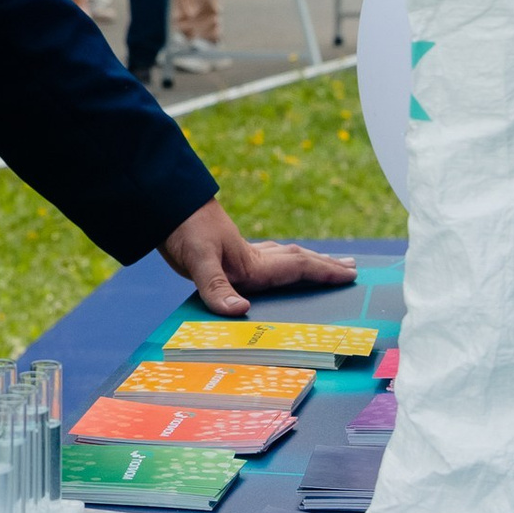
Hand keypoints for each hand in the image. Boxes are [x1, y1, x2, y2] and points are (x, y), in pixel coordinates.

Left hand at [156, 199, 356, 317]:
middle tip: (351, 268)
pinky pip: (264, 258)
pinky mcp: (224, 252)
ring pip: (282, 257)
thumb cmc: (181, 228)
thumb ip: (216, 286)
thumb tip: (240, 310)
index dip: (325, 272)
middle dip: (324, 266)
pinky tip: (270, 264)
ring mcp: (239, 253)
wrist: (162, 202)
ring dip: (304, 262)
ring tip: (321, 264)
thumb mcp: (197, 259)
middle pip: (297, 260)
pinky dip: (277, 261)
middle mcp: (252, 258)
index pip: (298, 266)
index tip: (351, 275)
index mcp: (253, 263)